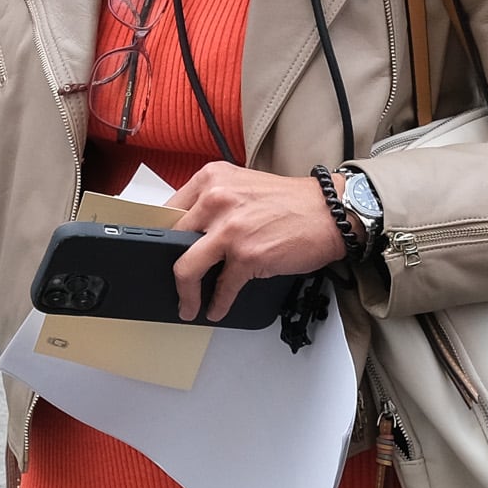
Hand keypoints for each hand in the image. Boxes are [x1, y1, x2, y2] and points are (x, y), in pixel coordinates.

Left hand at [167, 163, 349, 321]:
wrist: (329, 213)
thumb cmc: (291, 202)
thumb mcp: (242, 187)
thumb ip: (214, 203)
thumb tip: (189, 234)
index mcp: (211, 179)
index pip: (169, 210)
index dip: (162, 236)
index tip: (158, 252)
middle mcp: (216, 200)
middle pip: (172, 240)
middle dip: (169, 267)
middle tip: (173, 283)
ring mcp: (230, 229)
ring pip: (186, 269)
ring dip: (185, 294)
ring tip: (188, 306)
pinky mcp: (246, 255)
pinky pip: (221, 287)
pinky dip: (217, 303)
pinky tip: (216, 308)